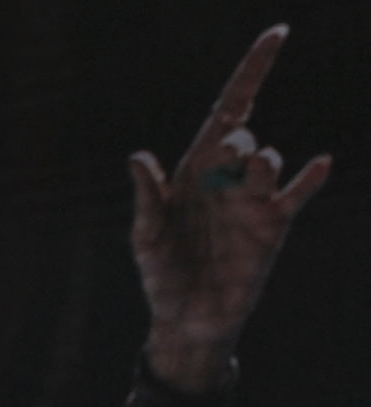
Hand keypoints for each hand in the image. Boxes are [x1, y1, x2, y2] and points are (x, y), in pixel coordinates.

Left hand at [129, 24, 330, 390]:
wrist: (185, 320)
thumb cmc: (161, 275)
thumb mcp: (146, 235)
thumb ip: (146, 197)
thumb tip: (137, 156)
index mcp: (193, 171)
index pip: (227, 110)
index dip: (251, 71)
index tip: (278, 33)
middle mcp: (226, 180)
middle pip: (242, 135)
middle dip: (236, 140)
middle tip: (228, 157)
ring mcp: (251, 202)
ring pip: (268, 162)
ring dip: (262, 159)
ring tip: (254, 166)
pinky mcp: (270, 229)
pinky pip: (295, 196)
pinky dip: (309, 180)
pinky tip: (321, 163)